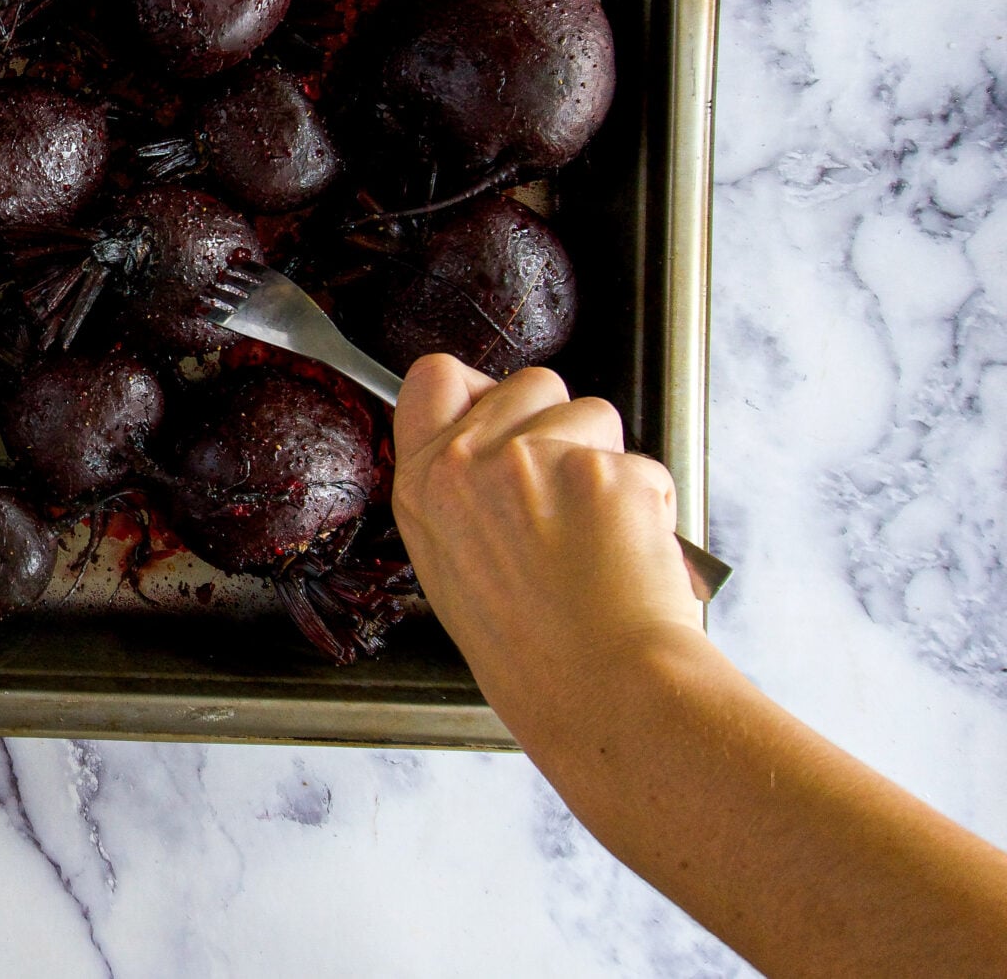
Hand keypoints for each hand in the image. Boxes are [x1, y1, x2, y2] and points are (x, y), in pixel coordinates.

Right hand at [390, 354, 702, 735]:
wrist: (599, 690)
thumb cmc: (532, 650)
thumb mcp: (450, 566)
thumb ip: (459, 493)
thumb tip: (491, 448)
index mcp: (422, 486)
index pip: (435, 378)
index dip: (479, 388)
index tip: (501, 415)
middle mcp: (469, 463)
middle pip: (528, 384)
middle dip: (557, 423)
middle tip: (564, 494)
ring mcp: (536, 461)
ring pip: (591, 412)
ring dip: (605, 459)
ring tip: (597, 532)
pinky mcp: (604, 470)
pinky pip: (640, 461)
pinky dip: (647, 501)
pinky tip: (629, 550)